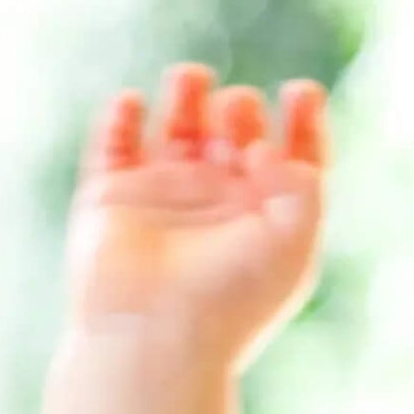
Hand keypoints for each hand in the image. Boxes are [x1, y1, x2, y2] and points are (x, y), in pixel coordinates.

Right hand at [63, 62, 328, 370]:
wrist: (155, 337)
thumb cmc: (232, 298)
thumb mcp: (293, 244)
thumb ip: (303, 187)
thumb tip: (274, 146)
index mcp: (267, 219)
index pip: (291, 159)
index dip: (302, 121)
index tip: (302, 91)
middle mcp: (218, 206)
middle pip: (233, 136)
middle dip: (238, 111)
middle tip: (238, 111)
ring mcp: (164, 199)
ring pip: (176, 131)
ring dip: (186, 97)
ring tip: (193, 77)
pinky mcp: (111, 199)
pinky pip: (112, 146)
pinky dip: (120, 119)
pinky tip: (133, 103)